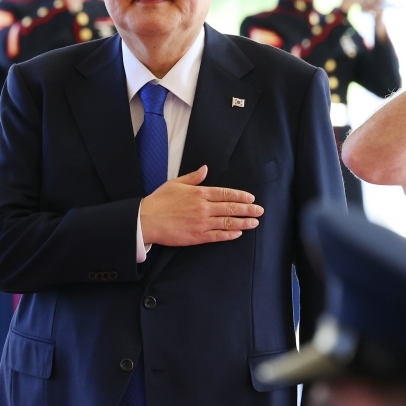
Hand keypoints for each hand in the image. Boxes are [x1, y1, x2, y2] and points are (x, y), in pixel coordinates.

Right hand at [139, 165, 262, 246]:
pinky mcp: (197, 236)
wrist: (146, 220)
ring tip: (254, 223)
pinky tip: (238, 233)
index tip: (251, 198)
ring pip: (227, 222)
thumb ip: (193, 177)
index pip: (226, 193)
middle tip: (260, 211)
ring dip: (243, 223)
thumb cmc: (159, 201)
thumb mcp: (176, 183)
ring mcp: (201, 223)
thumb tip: (205, 168)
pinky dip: (229, 235)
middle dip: (248, 210)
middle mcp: (203, 208)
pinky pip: (217, 235)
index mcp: (199, 193)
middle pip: (230, 208)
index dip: (240, 196)